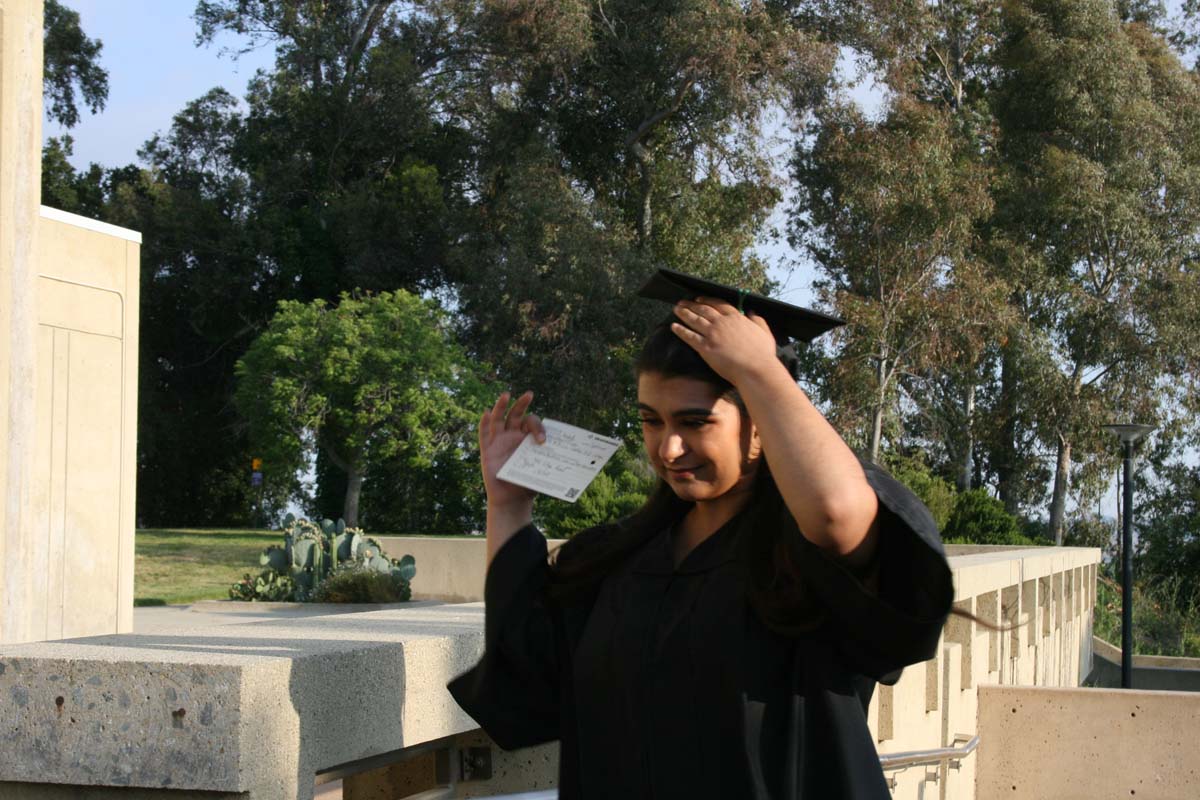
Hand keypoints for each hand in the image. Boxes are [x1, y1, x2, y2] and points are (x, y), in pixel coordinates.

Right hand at [479, 390, 545, 510]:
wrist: (512, 500)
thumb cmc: (528, 485)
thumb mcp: (542, 474)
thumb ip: (550, 468)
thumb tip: (569, 465)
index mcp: (527, 439)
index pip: (532, 424)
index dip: (538, 428)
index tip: (542, 441)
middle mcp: (513, 436)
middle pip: (516, 415)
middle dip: (522, 404)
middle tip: (529, 395)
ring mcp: (499, 441)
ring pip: (499, 419)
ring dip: (501, 406)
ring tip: (506, 395)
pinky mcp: (487, 450)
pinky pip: (484, 434)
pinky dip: (484, 423)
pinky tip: (487, 413)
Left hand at [670, 297, 782, 384]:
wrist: (755, 369)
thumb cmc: (762, 354)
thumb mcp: (765, 333)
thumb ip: (758, 321)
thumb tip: (753, 313)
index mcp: (736, 318)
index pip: (718, 304)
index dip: (707, 300)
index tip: (698, 299)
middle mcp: (722, 323)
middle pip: (703, 310)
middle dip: (691, 305)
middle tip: (682, 302)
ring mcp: (713, 334)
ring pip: (695, 320)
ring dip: (684, 313)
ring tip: (676, 309)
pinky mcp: (705, 347)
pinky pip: (689, 336)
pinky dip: (681, 330)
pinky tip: (674, 326)